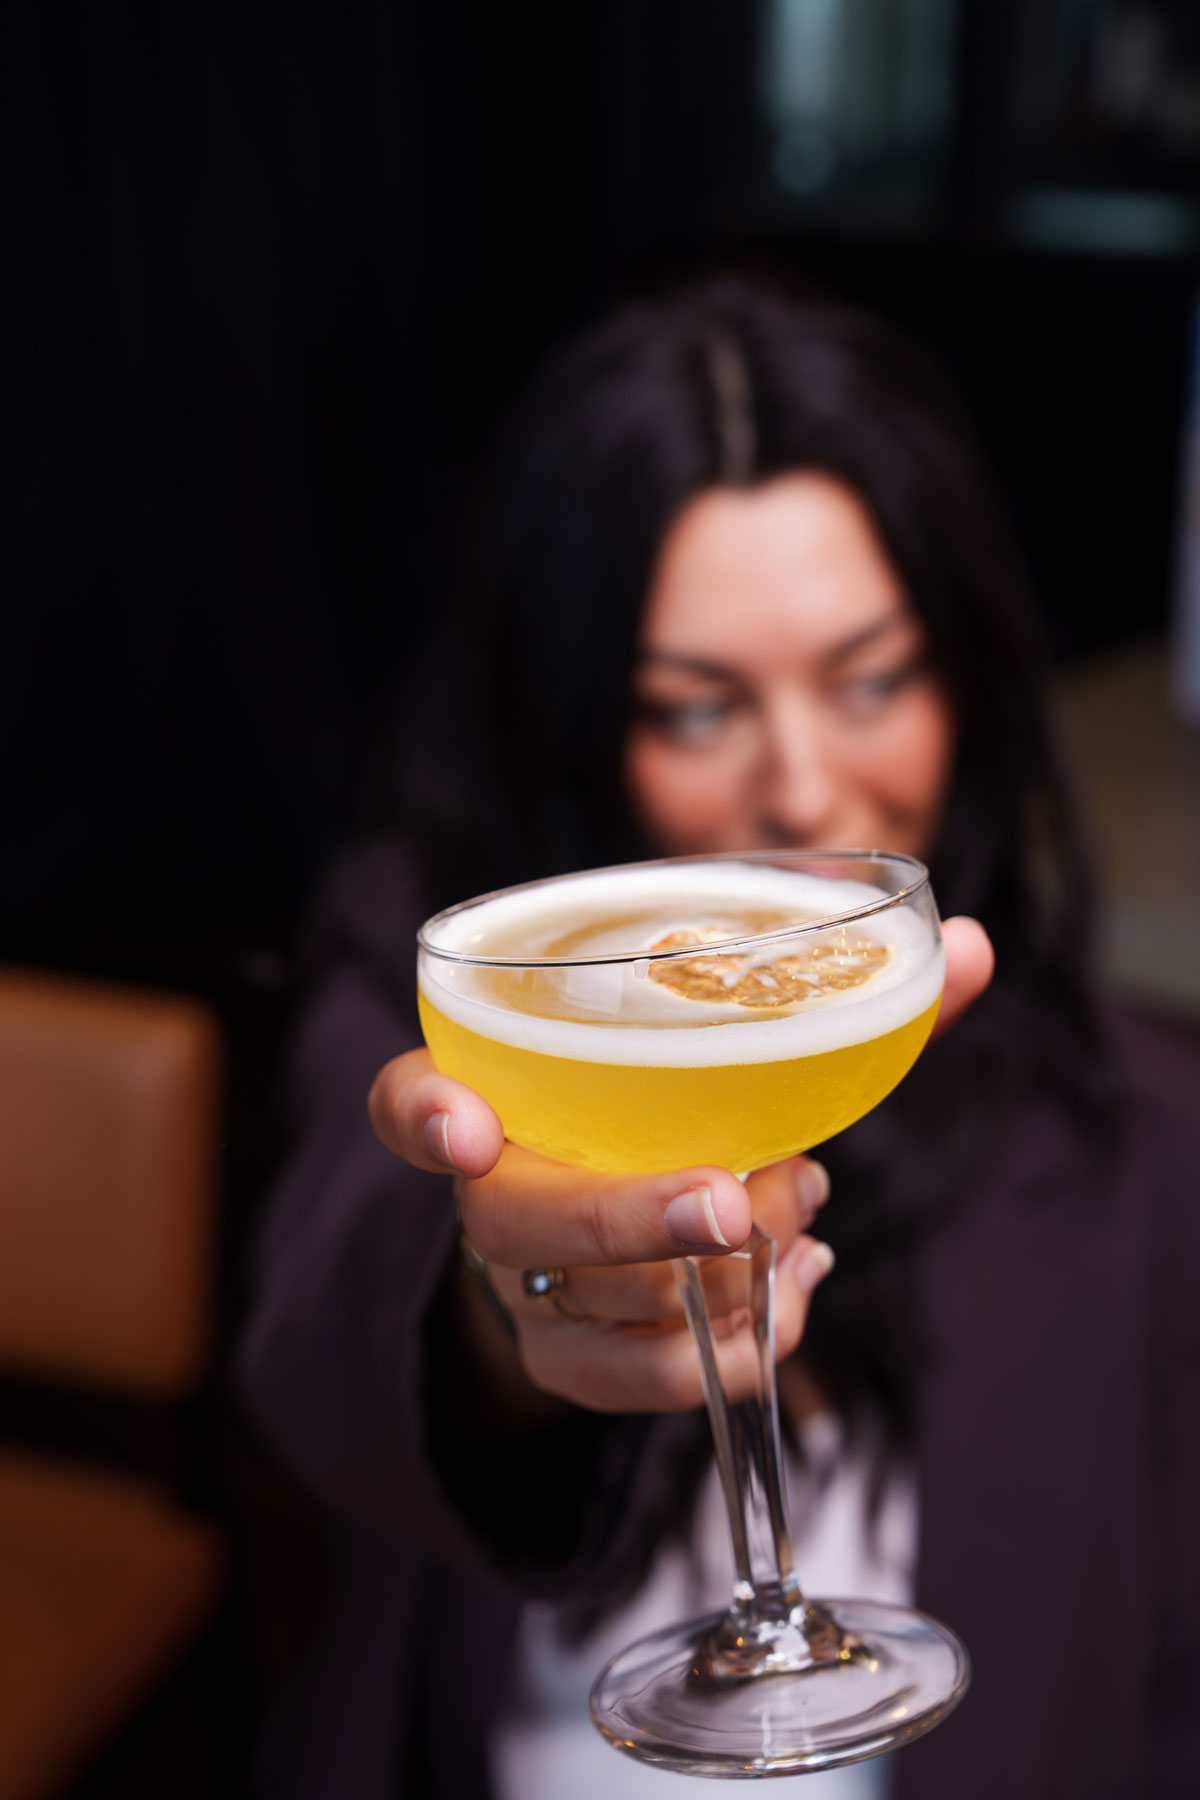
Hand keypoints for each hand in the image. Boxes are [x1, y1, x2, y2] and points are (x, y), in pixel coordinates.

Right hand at [369, 917, 993, 1414]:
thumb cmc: (674, 1114)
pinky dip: (731, 1345)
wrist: (621, 1226)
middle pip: (517, 1223)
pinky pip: (635, 1385)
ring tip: (800, 1217)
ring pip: (594, 1313)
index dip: (426, 1115)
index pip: (409, 1100)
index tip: (468, 1129)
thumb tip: (979, 947)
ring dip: (716, 1281)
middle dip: (630, 1218)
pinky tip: (794, 1291)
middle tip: (729, 1205)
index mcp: (499, 1092)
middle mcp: (494, 1195)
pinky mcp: (570, 1364)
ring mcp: (526, 1291)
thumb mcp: (731, 1051)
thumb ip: (847, 1002)